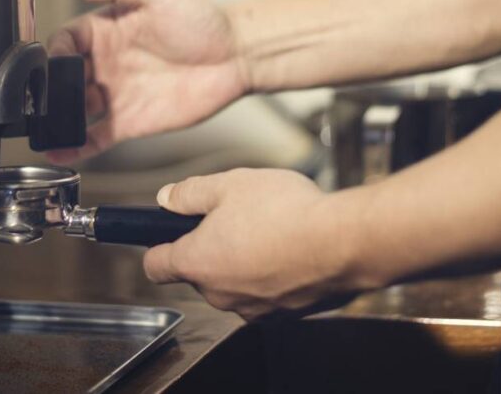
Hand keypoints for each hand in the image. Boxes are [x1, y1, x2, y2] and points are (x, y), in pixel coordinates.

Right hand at [46, 0, 248, 163]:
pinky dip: (75, 146)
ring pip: (74, 111)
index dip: (53, 52)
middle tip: (43, 101)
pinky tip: (59, 151)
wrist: (235, 55)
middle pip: (62, 79)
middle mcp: (104, 64)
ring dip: (57, 120)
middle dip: (48, 90)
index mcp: (104, 30)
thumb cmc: (200, 17)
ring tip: (44, 129)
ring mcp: (115, 95)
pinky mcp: (129, 123)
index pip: (64, 41)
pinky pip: (95, 137)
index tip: (51, 63)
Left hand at [143, 169, 367, 320]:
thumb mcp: (228, 185)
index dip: (157, 248)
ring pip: (234, 284)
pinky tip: (290, 250)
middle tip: (235, 218)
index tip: (164, 238)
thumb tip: (167, 198)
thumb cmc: (286, 212)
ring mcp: (253, 309)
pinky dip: (272, 276)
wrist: (345, 242)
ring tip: (269, 231)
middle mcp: (219, 294)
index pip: (155, 266)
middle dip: (211, 248)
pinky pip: (266, 294)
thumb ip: (189, 193)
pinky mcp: (284, 315)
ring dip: (243, 263)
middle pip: (199, 273)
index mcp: (197, 262)